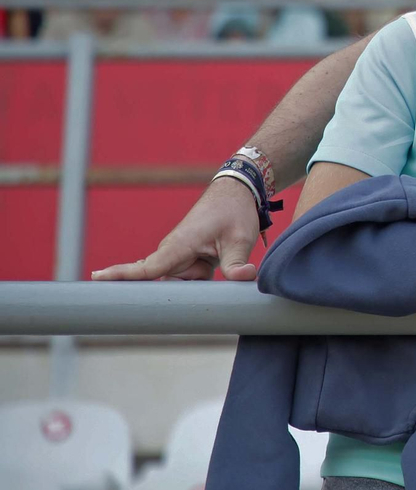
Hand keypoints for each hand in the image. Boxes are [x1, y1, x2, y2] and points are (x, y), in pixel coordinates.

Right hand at [92, 177, 261, 280]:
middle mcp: (174, 252)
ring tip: (213, 264)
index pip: (147, 267)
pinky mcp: (190, 262)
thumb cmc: (234, 211)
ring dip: (195, 286)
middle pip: (161, 283)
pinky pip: (190, 281)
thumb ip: (238, 263)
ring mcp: (180, 258)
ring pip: (180, 285)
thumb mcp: (241, 238)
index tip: (96, 278)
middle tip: (165, 296)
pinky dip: (199, 283)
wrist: (238, 193)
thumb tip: (246, 278)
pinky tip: (212, 269)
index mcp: (180, 244)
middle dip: (167, 294)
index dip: (123, 275)